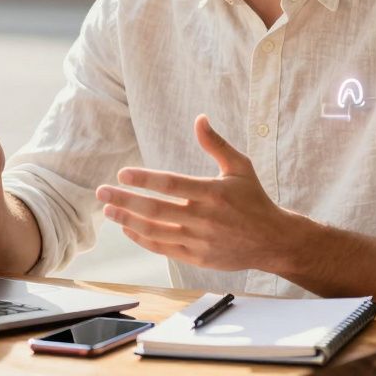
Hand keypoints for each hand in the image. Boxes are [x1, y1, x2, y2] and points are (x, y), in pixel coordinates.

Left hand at [95, 115, 296, 271]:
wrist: (273, 241)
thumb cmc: (255, 200)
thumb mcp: (241, 167)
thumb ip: (217, 144)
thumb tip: (199, 118)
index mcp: (214, 193)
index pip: (171, 185)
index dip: (144, 179)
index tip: (122, 173)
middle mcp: (205, 218)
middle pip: (156, 210)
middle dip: (125, 199)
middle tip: (101, 191)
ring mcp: (200, 241)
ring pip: (155, 231)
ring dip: (128, 220)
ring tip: (108, 209)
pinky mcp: (198, 257)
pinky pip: (164, 248)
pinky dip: (143, 238)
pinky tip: (128, 227)